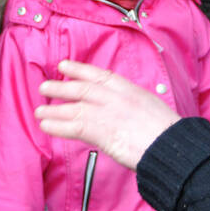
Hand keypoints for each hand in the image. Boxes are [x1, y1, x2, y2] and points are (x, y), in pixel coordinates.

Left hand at [36, 60, 179, 170]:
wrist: (170, 145)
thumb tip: (122, 112)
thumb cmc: (166, 132)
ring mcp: (107, 112)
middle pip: (81, 88)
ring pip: (73, 107)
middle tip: (44, 87)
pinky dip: (57, 125)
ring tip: (39, 111)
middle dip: (60, 87)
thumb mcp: (150, 108)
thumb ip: (132, 105)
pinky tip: (47, 126)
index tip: (64, 65)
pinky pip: (73, 126)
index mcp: (129, 89)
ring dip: (53, 109)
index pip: (99, 74)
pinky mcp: (101, 131)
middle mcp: (115, 97)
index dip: (78, 69)